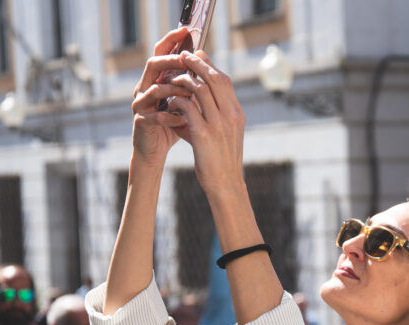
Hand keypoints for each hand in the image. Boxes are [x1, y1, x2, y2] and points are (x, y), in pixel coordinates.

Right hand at [131, 28, 192, 167]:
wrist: (155, 150)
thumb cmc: (172, 125)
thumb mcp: (185, 102)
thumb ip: (192, 86)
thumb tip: (208, 66)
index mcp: (155, 80)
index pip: (161, 53)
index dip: (171, 41)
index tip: (185, 30)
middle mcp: (144, 87)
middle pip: (154, 65)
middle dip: (171, 60)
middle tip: (187, 59)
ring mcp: (140, 104)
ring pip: (154, 89)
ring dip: (173, 89)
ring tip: (190, 93)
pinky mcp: (140, 121)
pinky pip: (155, 115)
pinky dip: (170, 116)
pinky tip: (183, 119)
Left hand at [166, 51, 245, 195]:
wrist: (225, 184)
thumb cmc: (222, 160)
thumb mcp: (226, 134)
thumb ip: (217, 114)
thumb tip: (200, 97)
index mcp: (237, 114)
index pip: (225, 81)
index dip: (210, 65)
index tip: (198, 56)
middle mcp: (230, 115)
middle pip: (214, 79)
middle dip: (197, 64)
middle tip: (183, 56)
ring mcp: (218, 125)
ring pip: (200, 90)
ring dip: (184, 80)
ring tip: (173, 78)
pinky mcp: (204, 135)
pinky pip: (188, 108)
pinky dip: (178, 100)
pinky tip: (171, 100)